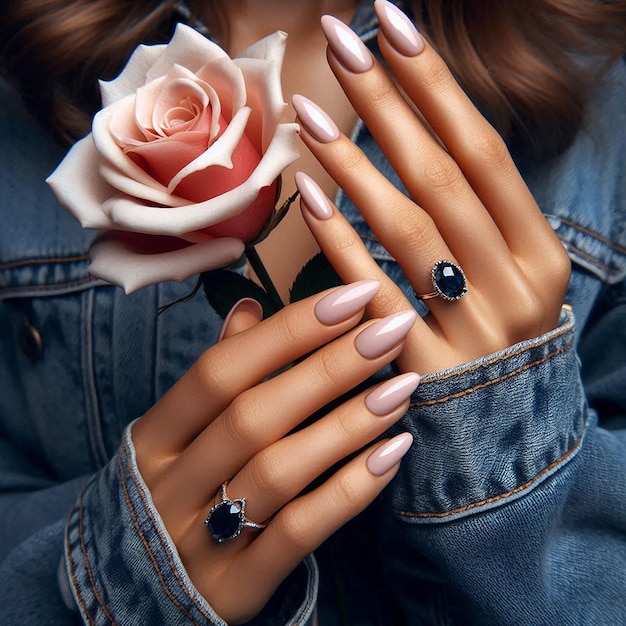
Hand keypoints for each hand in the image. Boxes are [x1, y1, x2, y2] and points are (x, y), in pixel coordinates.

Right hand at [131, 283, 417, 622]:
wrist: (145, 589)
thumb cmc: (179, 488)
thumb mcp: (179, 432)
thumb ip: (218, 373)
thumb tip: (249, 304)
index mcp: (156, 436)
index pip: (221, 370)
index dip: (288, 330)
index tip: (351, 297)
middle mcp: (169, 485)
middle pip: (253, 415)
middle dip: (328, 367)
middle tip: (390, 330)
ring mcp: (199, 540)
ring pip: (279, 471)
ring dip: (347, 423)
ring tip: (401, 385)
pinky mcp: (235, 586)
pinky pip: (298, 533)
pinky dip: (348, 491)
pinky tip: (392, 453)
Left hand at [294, 2, 570, 374]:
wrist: (508, 444)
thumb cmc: (499, 341)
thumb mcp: (510, 277)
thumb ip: (477, 221)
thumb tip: (419, 142)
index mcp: (540, 253)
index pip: (484, 151)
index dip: (436, 85)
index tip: (393, 25)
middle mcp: (514, 285)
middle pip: (444, 175)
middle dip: (390, 102)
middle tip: (342, 39)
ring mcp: (472, 331)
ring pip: (409, 228)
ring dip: (354, 164)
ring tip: (308, 112)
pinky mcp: (426, 371)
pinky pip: (375, 295)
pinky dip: (341, 242)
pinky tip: (309, 194)